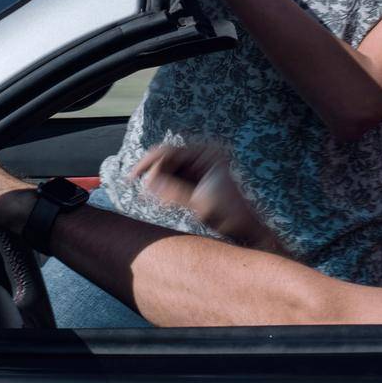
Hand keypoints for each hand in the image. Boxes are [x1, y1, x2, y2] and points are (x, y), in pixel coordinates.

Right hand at [130, 141, 281, 251]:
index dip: (149, 162)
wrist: (248, 231)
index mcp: (207, 153)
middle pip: (168, 159)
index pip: (170, 151)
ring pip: (170, 169)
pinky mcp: (198, 182)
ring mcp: (201, 169)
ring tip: (147, 193)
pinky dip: (165, 187)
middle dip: (153, 171)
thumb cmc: (230, 215)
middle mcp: (203, 157)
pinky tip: (159, 196)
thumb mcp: (199, 202)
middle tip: (138, 186)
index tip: (133, 176)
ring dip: (157, 179)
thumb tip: (147, 182)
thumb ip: (173, 190)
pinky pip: (175, 179)